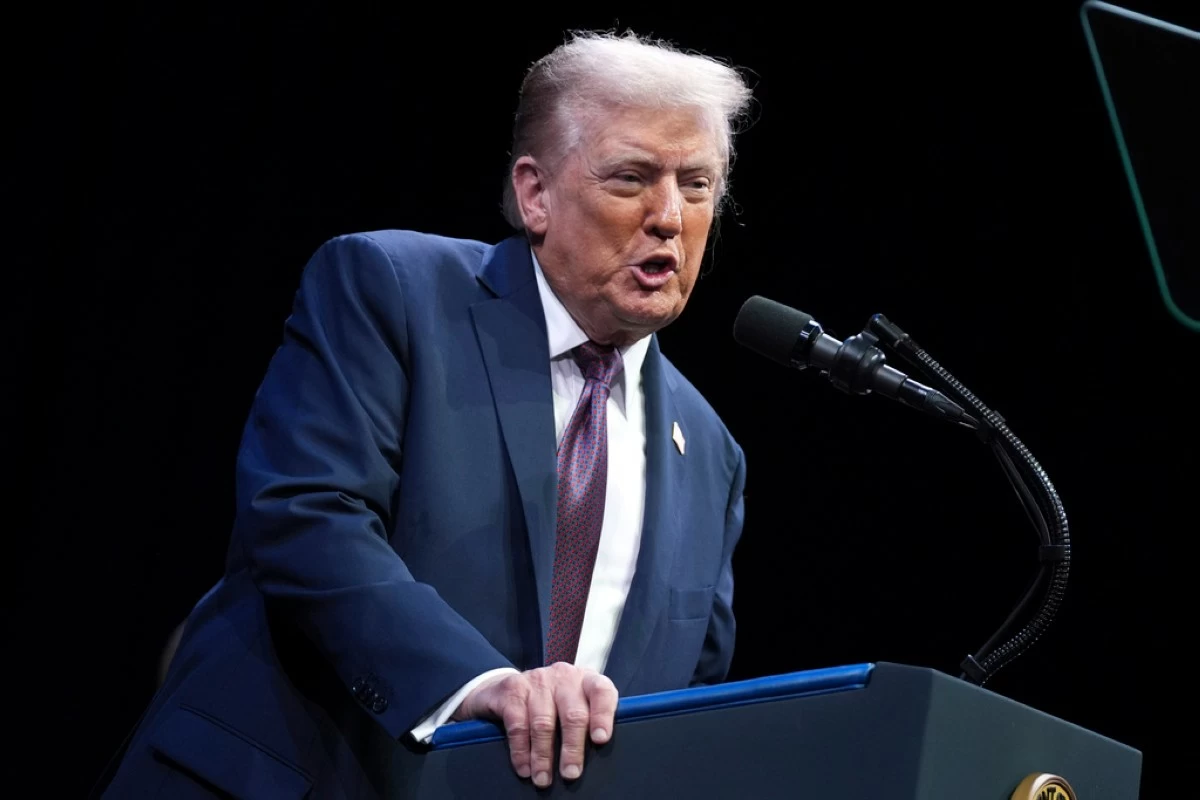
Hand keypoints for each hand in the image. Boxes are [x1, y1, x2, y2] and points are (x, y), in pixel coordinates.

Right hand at [452, 662, 617, 787]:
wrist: (510, 688)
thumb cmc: (553, 702)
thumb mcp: (576, 704)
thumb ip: (589, 721)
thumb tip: (598, 755)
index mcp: (586, 680)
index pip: (601, 691)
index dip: (603, 715)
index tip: (601, 739)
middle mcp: (564, 677)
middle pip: (573, 714)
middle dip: (572, 748)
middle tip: (571, 773)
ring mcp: (538, 680)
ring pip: (544, 723)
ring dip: (543, 756)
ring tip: (543, 778)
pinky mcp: (513, 688)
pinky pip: (518, 724)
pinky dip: (521, 750)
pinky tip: (524, 766)